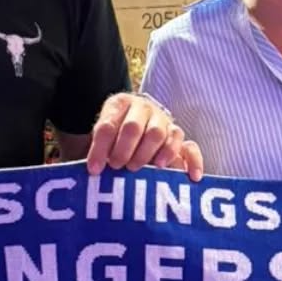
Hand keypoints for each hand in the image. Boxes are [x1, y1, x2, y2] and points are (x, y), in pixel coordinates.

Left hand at [85, 93, 204, 180]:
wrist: (137, 129)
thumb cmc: (115, 139)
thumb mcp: (102, 139)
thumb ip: (97, 152)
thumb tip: (90, 172)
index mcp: (119, 104)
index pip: (107, 126)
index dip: (99, 149)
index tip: (94, 170)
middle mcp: (142, 108)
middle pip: (133, 127)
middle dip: (123, 150)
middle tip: (117, 166)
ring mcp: (163, 120)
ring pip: (157, 134)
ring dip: (145, 154)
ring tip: (136, 168)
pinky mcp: (178, 136)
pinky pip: (188, 146)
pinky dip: (191, 161)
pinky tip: (189, 176)